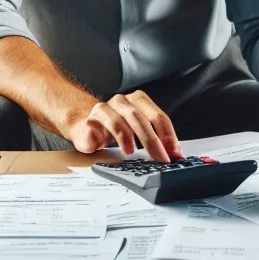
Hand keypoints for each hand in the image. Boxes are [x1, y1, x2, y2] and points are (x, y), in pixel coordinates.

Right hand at [66, 90, 182, 159]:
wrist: (84, 128)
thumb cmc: (114, 131)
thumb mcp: (136, 132)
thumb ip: (153, 138)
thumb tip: (173, 155)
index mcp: (139, 101)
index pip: (159, 117)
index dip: (168, 136)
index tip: (174, 154)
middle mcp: (124, 101)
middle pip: (142, 118)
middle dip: (153, 140)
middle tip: (160, 158)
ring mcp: (106, 107)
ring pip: (121, 120)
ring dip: (129, 137)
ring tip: (132, 153)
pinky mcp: (91, 118)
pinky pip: (101, 127)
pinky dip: (108, 138)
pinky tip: (110, 147)